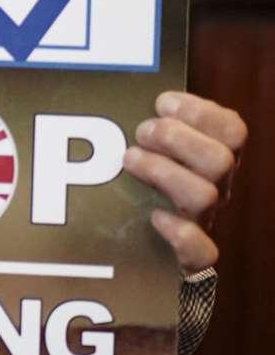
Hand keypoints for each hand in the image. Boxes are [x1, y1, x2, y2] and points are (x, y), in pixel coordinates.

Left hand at [123, 91, 246, 273]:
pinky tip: (156, 218)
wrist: (140, 261)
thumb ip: (151, 126)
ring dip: (164, 172)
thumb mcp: (150, 151)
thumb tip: (122, 93)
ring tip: (130, 160)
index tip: (163, 103)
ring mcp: (204, 225)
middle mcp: (216, 190)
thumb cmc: (139, 188)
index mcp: (212, 159)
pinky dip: (181, 234)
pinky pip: (203, 254)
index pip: (232, 130)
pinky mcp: (189, 262)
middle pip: (221, 160)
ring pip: (205, 196)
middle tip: (141, 132)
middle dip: (176, 138)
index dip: (201, 112)